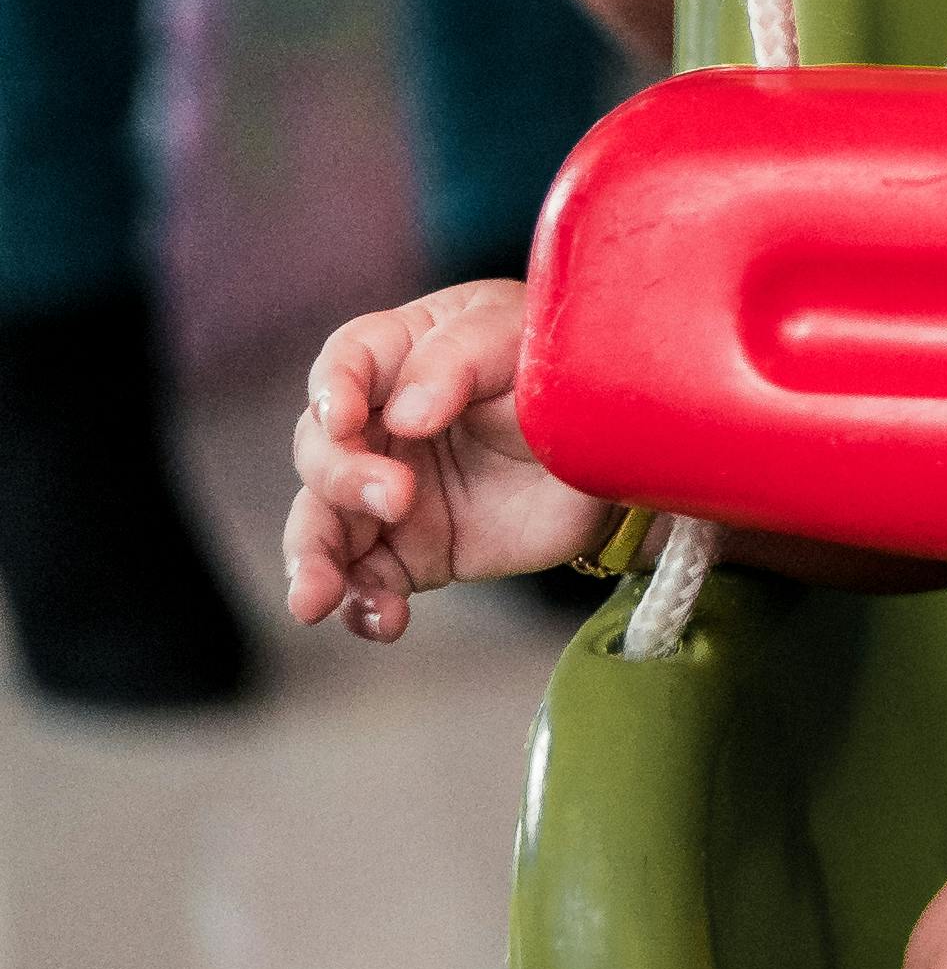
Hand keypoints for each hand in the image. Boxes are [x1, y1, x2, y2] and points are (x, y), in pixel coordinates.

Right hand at [285, 283, 608, 638]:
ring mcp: (387, 496)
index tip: (344, 418)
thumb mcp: (520, 348)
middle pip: (321, 450)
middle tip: (396, 498)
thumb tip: (403, 416)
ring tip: (313, 600)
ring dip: (311, 562)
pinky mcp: (409, 554)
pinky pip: (366, 584)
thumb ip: (459, 363)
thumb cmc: (564, 382)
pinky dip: (363, 607)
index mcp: (404, 356)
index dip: (332, 389)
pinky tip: (384, 621)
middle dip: (341, 477)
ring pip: (321, 527)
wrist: (614, 463)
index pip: (344, 363)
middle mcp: (379, 428)